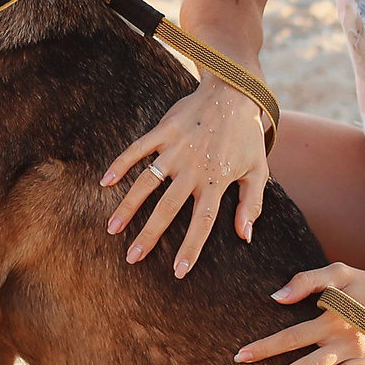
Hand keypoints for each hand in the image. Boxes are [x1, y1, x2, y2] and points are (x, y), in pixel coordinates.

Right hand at [98, 74, 270, 277]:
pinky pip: (137, 150)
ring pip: (146, 183)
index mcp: (216, 181)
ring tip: (111, 229)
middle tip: (131, 258)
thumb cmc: (246, 135)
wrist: (233, 92)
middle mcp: (193, 168)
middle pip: (167, 209)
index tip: (178, 271)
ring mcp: (175, 149)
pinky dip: (120, 164)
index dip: (190, 247)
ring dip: (128, 207)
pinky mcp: (163, 131)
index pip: (202, 222)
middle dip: (148, 236)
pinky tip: (105, 182)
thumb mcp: (258, 170)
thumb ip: (251, 204)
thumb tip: (246, 236)